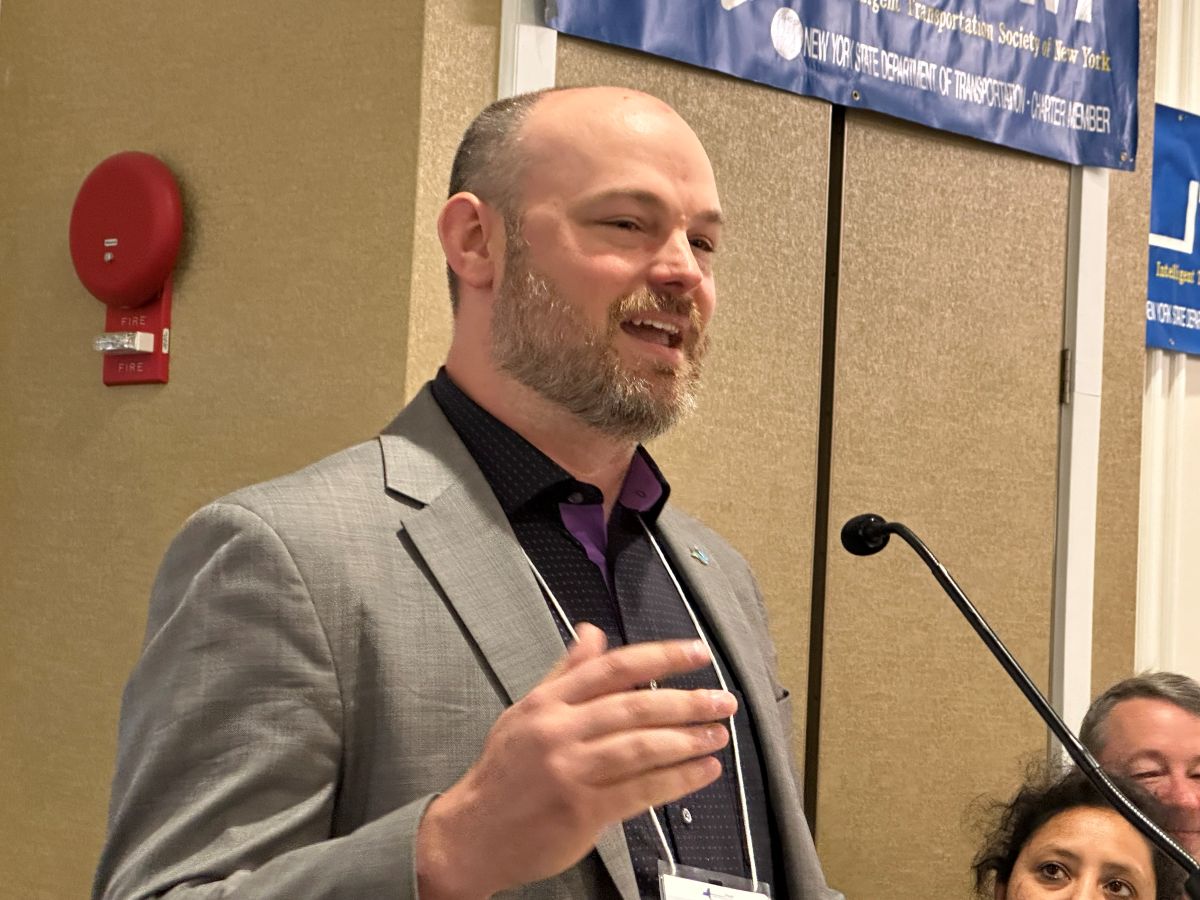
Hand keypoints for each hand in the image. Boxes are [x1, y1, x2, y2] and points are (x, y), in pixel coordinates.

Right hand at [415, 623, 737, 898]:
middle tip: (723, 700)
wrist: (470, 834)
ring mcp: (570, 771)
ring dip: (688, 739)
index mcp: (547, 703)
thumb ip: (565, 674)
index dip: (660, 657)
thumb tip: (594, 632)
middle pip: (634, 706)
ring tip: (718, 734)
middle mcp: (558, 731)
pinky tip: (702, 771)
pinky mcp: (582, 810)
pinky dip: (677, 779)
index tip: (697, 653)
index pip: (612, 668)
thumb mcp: (526, 712)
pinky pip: (640, 790)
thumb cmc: (504, 773)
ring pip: (641, 747)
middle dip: (687, 701)